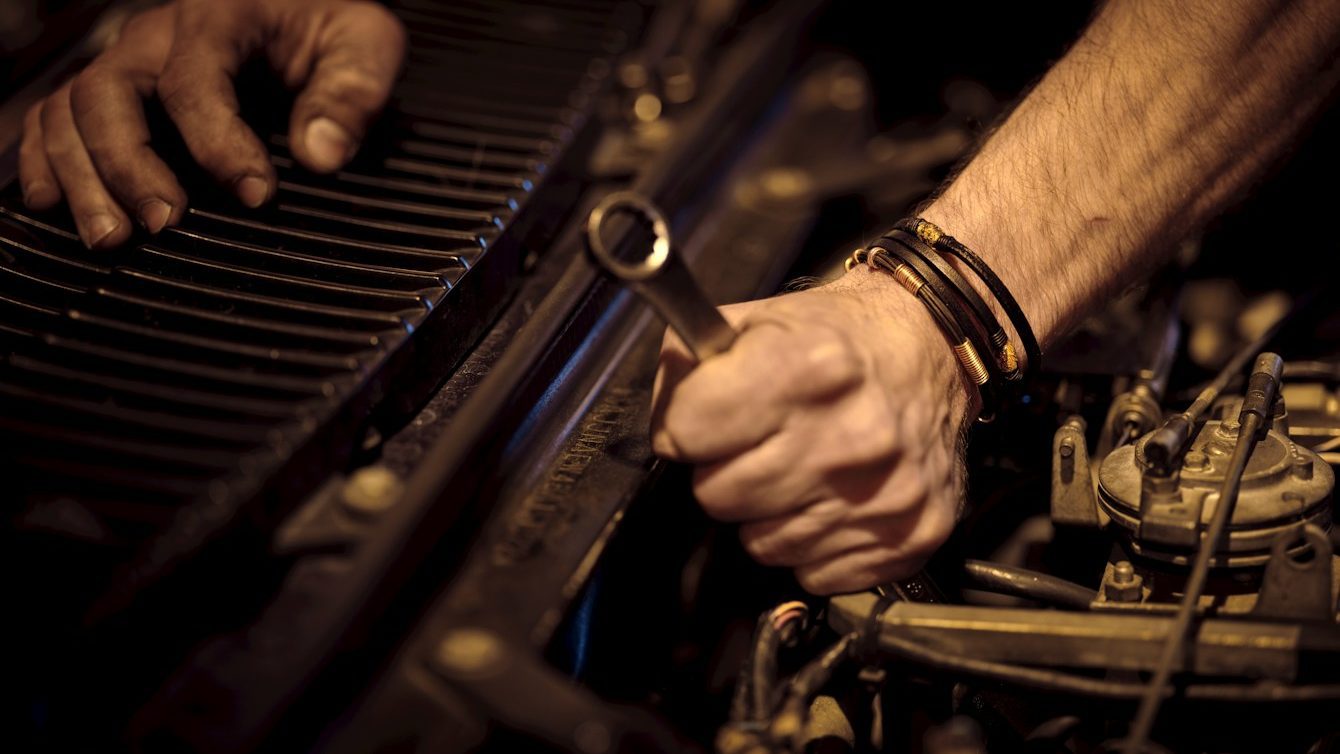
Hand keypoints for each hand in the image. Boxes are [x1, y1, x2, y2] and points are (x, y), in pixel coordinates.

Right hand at [17, 0, 405, 248]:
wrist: (302, 5)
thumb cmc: (329, 24)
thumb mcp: (364, 44)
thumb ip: (351, 94)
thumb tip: (321, 155)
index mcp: (219, 15)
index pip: (197, 80)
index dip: (220, 143)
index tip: (257, 196)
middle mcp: (158, 35)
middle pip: (109, 92)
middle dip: (129, 164)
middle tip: (164, 224)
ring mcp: (128, 61)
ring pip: (71, 109)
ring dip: (82, 176)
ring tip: (111, 237)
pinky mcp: (116, 90)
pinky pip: (54, 116)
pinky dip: (45, 159)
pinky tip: (54, 204)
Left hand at [651, 272, 973, 593]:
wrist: (933, 349)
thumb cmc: (839, 339)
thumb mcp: (757, 319)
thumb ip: (689, 365)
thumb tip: (665, 430)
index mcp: (809, 368)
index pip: (687, 432)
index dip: (687, 425)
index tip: (708, 418)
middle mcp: (852, 436)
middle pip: (717, 496)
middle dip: (725, 471)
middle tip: (759, 444)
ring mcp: (885, 494)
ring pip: (761, 545)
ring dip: (768, 513)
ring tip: (800, 468)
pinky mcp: (910, 536)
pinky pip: (814, 572)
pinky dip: (814, 543)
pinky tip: (833, 498)